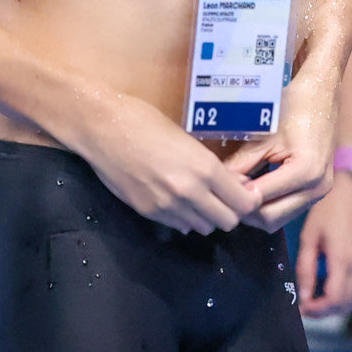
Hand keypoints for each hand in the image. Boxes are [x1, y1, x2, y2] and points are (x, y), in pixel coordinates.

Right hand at [65, 91, 259, 232]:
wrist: (104, 128)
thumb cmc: (147, 123)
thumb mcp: (189, 141)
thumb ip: (214, 169)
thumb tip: (238, 186)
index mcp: (205, 169)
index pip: (244, 204)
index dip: (247, 200)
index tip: (243, 194)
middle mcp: (190, 192)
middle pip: (227, 222)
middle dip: (229, 211)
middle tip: (222, 198)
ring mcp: (167, 206)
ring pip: (203, 228)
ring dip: (205, 216)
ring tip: (198, 198)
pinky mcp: (148, 213)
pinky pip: (179, 226)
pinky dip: (184, 218)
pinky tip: (176, 200)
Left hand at [226, 70, 337, 231]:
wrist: (321, 94)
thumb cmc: (293, 107)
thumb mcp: (263, 136)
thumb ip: (240, 164)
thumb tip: (217, 185)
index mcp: (305, 171)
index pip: (260, 202)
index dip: (236, 197)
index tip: (219, 186)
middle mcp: (317, 187)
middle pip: (269, 219)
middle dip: (244, 210)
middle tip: (225, 192)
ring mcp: (321, 191)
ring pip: (279, 220)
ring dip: (256, 211)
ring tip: (239, 191)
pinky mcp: (318, 190)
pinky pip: (288, 210)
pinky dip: (269, 206)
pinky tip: (254, 189)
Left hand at [296, 177, 351, 314]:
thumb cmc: (331, 205)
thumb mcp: (310, 234)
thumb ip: (306, 268)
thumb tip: (304, 296)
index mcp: (344, 260)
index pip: (333, 301)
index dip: (316, 310)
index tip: (303, 307)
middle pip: (346, 304)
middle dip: (326, 311)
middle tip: (310, 305)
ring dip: (340, 305)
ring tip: (323, 297)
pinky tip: (341, 286)